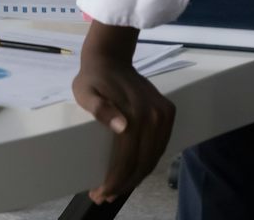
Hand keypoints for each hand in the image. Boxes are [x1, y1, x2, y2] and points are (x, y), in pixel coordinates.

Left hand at [72, 21, 176, 203]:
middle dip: (124, 184)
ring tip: (116, 189)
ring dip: (136, 176)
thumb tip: (122, 128)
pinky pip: (160, 146)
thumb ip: (99, 109)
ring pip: (153, 157)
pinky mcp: (168, 112)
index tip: (99, 194)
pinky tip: (134, 171)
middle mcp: (155, 117)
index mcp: (135, 114)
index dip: (114, 181)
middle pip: (143, 163)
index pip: (127, 159)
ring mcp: (164, 115)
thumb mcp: (85, 92)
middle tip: (103, 196)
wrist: (111, 57)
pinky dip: (148, 162)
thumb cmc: (92, 78)